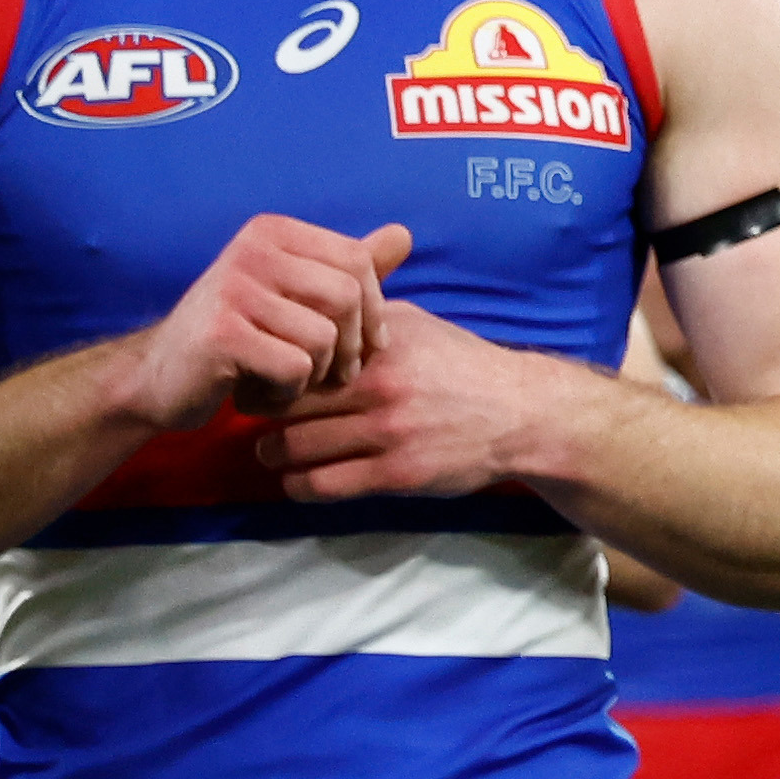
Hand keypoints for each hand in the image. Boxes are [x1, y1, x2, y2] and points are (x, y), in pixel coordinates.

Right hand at [124, 218, 412, 427]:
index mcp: (273, 232)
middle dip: (351, 347)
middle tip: (330, 373)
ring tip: (285, 379)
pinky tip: (258, 392)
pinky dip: (287, 392)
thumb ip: (350, 268)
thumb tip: (403, 235)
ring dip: (316, 374)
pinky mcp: (221, 335)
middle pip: (346, 297)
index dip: (374, 310)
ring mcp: (232, 289)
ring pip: (324, 337)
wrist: (159, 379)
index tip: (364, 344)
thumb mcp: (297, 296)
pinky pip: (295, 368)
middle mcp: (251, 250)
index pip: (357, 260)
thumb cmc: (241, 337)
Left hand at [256, 300, 552, 500]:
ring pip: (294, 447)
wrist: (522, 414)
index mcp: (380, 346)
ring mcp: (388, 432)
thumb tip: (317, 293)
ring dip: (273, 452)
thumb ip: (366, 313)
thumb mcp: (417, 325)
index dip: (270, 365)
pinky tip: (298, 479)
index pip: (297, 353)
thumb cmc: (463, 366)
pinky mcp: (397, 474)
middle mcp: (380, 386)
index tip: (264, 374)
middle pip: (284, 402)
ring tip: (273, 450)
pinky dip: (298, 485)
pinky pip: (322, 485)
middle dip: (261, 410)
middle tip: (257, 415)